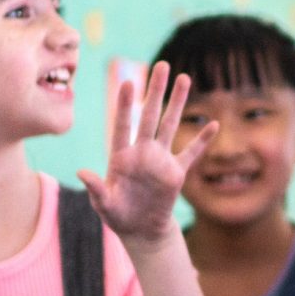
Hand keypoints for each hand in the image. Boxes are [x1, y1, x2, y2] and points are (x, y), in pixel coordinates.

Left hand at [79, 62, 212, 247]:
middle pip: (150, 115)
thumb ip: (96, 188)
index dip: (126, 105)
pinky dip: (202, 140)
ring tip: (184, 78)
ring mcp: (160, 160)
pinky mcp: (176, 173)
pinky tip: (212, 124)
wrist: (140, 230)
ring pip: (171, 125)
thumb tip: (82, 172)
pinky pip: (192, 153)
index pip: (123, 125)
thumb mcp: (104, 205)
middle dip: (156, 90)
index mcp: (121, 156)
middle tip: (162, 65)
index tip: (128, 82)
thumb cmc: (117, 215)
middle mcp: (142, 152)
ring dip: (178, 102)